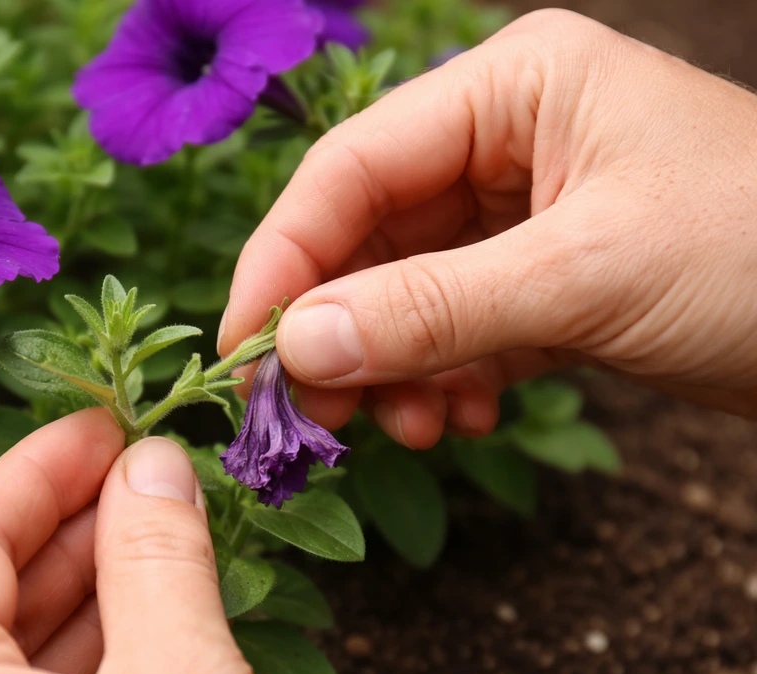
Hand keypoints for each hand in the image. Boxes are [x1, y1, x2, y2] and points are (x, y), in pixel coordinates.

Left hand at [0, 409, 307, 673]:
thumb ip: (157, 554)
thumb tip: (154, 462)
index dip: (36, 466)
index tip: (107, 420)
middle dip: (76, 515)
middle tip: (152, 464)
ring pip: (36, 642)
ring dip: (106, 570)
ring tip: (173, 517)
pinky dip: (121, 634)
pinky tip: (173, 596)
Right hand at [219, 9, 756, 449]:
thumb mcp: (586, 276)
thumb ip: (431, 309)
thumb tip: (296, 348)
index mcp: (512, 86)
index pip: (352, 169)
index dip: (285, 261)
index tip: (247, 349)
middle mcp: (506, 137)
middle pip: (369, 236)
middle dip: (341, 330)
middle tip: (317, 415)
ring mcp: (523, 209)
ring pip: (406, 291)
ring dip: (393, 366)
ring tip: (413, 428)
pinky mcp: (543, 274)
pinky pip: (456, 325)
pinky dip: (444, 377)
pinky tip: (463, 417)